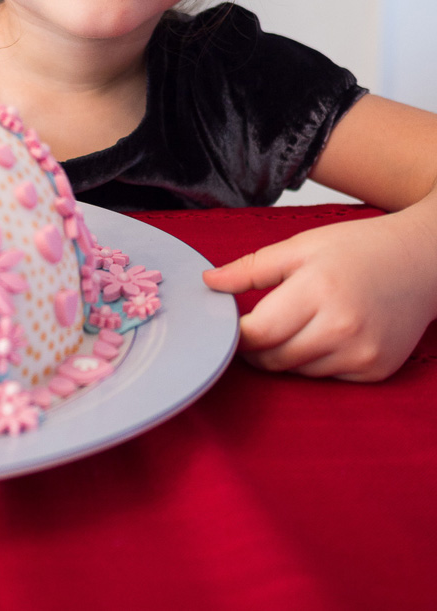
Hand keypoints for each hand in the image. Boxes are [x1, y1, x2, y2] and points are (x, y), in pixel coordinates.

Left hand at [203, 213, 436, 380]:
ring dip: (285, 354)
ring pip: (297, 371)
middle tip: (254, 326)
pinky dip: (315, 361)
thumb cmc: (358, 249)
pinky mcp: (375, 371)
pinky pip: (326, 377)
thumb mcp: (300, 247)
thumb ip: (251, 268)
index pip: (257, 333)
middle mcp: (341, 328)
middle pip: (274, 358)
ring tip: (296, 322)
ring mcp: (361, 354)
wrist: (421, 261)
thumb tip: (208, 283)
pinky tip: (325, 334)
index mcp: (317, 290)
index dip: (235, 333)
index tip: (227, 324)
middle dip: (256, 347)